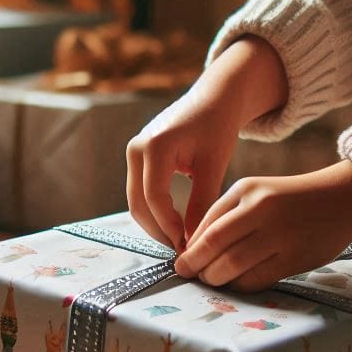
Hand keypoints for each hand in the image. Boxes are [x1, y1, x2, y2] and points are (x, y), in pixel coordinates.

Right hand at [126, 36, 287, 250]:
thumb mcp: (214, 166)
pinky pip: (140, 192)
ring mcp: (133, 152)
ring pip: (136, 201)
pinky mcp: (138, 157)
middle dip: (159, 231)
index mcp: (155, 147)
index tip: (187, 246)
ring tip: (180, 243)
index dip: (169, 227)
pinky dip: (154, 211)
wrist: (214, 99)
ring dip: (155, 225)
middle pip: (138, 203)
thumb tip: (193, 241)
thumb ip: (202, 203)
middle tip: (182, 252)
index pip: (154, 198)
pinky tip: (174, 226)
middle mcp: (136, 148)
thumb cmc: (217, 127)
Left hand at [174, 160, 351, 290]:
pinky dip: (241, 285)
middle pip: (214, 246)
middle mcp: (260, 210)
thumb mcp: (257, 192)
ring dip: (216, 278)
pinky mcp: (295, 257)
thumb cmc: (291, 198)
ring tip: (212, 281)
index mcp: (246, 191)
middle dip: (196, 267)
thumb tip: (195, 248)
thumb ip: (228, 214)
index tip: (182, 262)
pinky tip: (237, 284)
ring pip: (233, 265)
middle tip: (190, 276)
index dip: (190, 249)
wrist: (343, 198)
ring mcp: (279, 234)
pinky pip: (257, 278)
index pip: (206, 225)